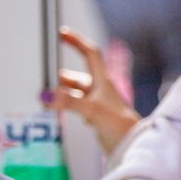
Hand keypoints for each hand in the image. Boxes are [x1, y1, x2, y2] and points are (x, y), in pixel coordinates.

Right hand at [48, 28, 139, 153]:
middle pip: (78, 76)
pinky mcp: (96, 118)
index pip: (89, 53)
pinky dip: (68, 109)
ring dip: (63, 96)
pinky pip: (78, 108)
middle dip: (61, 77)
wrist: (135, 146)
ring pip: (76, 94)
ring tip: (47, 99)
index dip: (76, 41)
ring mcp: (98, 104)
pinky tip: (61, 115)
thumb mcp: (92, 110)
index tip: (62, 33)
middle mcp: (100, 90)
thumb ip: (69, 102)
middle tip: (45, 79)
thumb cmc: (121, 126)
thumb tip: (48, 95)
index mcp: (102, 81)